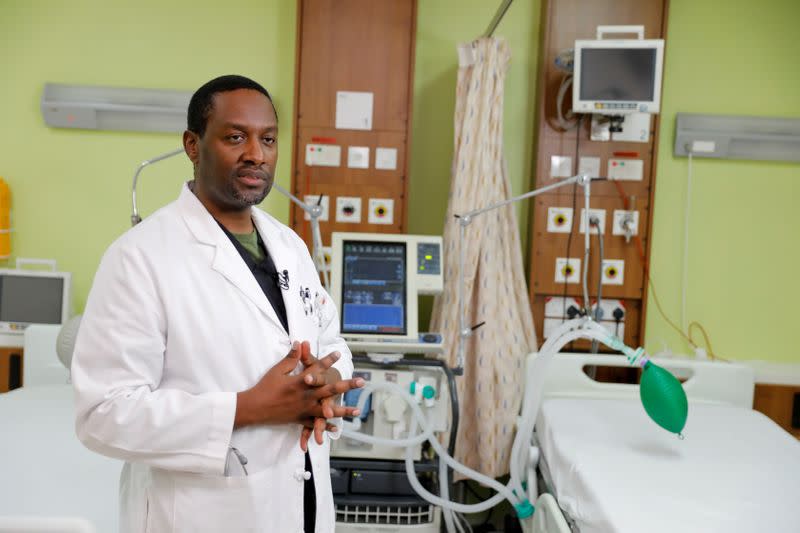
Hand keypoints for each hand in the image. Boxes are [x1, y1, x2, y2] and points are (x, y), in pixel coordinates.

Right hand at [234, 342, 363, 428]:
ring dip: (343, 410)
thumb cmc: (264, 387)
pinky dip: (326, 427)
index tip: (339, 354)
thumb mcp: (277, 370)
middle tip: (361, 382)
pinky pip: (314, 424)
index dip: (328, 360)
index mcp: (300, 382)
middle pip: (329, 390)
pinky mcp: (299, 419)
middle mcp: (305, 396)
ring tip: (357, 410)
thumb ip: (291, 358)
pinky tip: (337, 428)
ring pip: (327, 411)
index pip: (317, 369)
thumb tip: (299, 343)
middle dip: (347, 385)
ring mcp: (304, 409)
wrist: (254, 408)